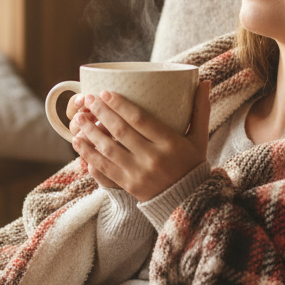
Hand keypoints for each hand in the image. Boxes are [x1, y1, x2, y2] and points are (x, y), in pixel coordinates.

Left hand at [70, 81, 211, 201]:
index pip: (140, 120)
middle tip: (88, 100)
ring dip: (90, 134)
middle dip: (101, 114)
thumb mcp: (199, 138)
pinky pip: (104, 170)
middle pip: (120, 132)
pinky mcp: (128, 186)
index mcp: (170, 143)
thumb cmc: (192, 165)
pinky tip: (79, 145)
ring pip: (108, 150)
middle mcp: (153, 158)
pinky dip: (89, 157)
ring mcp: (138, 174)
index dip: (120, 105)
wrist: (189, 203)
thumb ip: (201, 109)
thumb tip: (205, 81)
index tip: (105, 92)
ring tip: (79, 120)